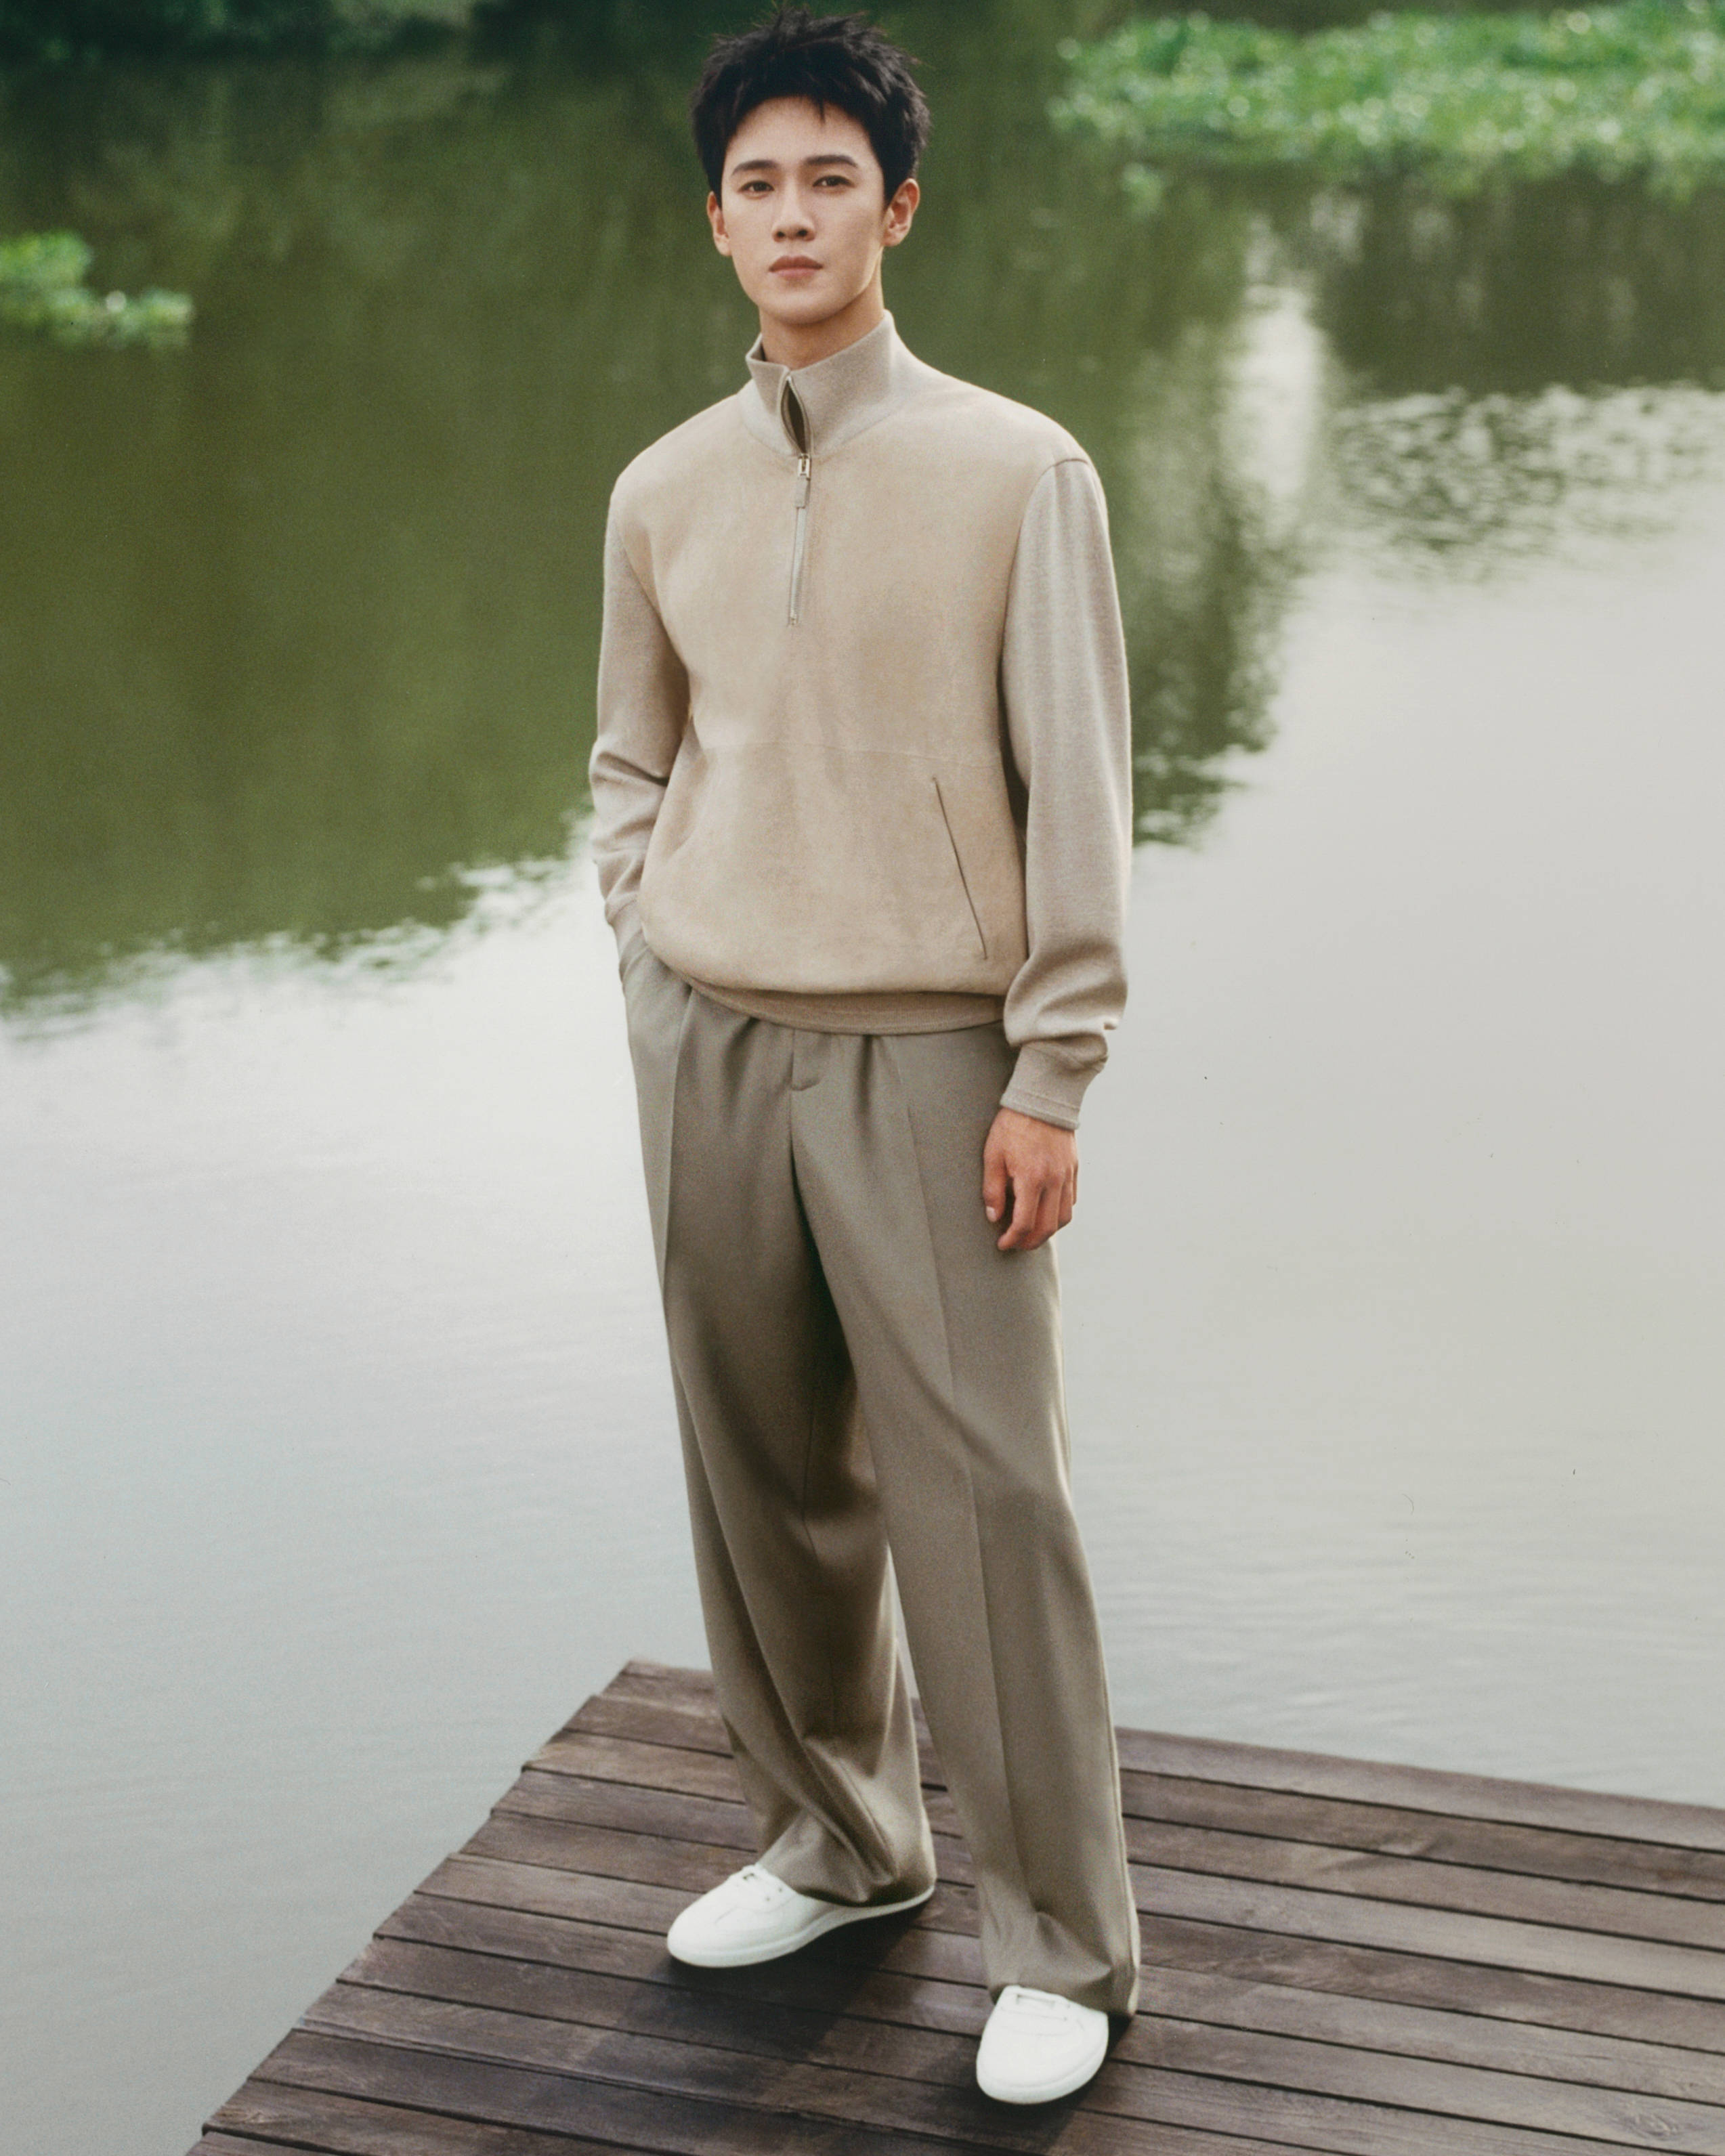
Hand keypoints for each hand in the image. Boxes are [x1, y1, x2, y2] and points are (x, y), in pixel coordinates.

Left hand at [982, 1108, 1077, 1252]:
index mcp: (1032, 1178)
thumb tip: (994, 1217)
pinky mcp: (1074, 1169)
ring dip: (1048, 1231)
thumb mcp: (993, 1154)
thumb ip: (993, 1189)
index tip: (1002, 1244)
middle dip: (1030, 1242)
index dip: (1013, 1239)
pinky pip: (1071, 1200)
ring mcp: (1067, 1175)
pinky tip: (1046, 1212)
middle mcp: (1054, 1181)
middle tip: (1016, 1244)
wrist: (1042, 1099)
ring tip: (1032, 1233)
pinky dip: (1060, 1214)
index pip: (1025, 1223)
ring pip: (1064, 1217)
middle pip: (1048, 1227)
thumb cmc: (1013, 1124)